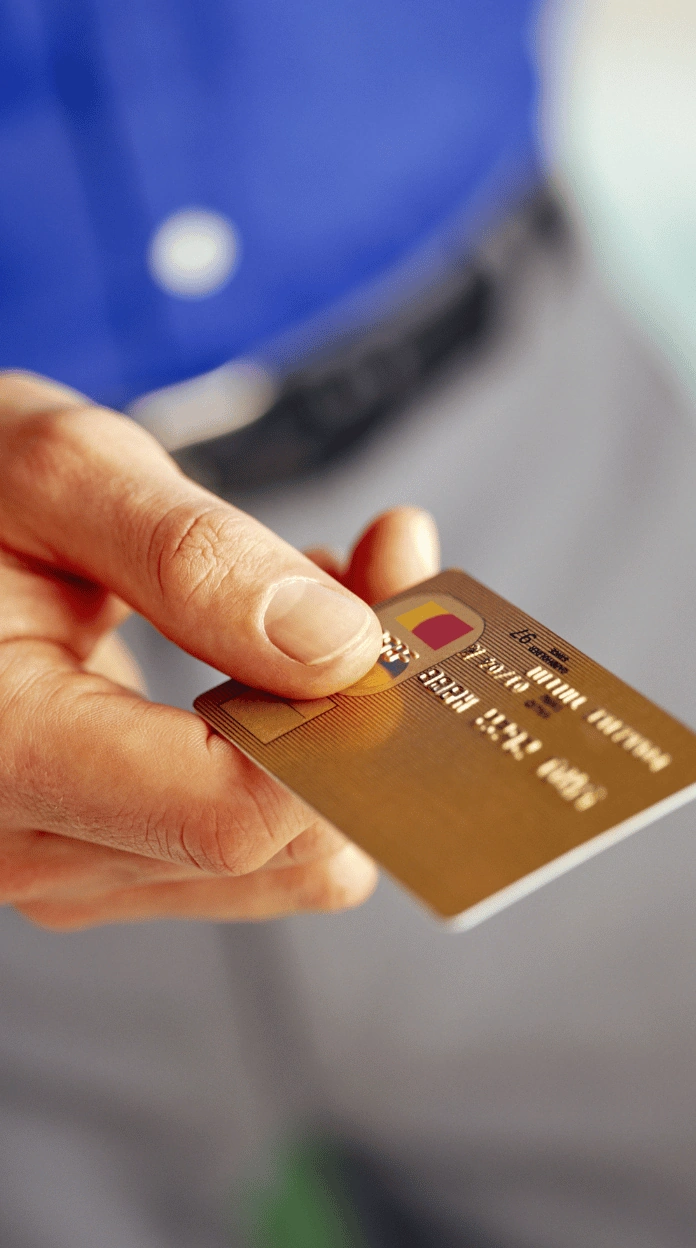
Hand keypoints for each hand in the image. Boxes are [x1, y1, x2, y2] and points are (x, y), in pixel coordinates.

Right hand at [0, 372, 439, 928]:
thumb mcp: (60, 476)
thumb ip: (193, 559)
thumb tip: (335, 648)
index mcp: (7, 750)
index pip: (232, 813)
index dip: (340, 727)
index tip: (394, 613)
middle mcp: (42, 841)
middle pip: (283, 841)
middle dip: (361, 705)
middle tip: (382, 568)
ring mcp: (80, 861)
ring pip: (293, 856)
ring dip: (338, 725)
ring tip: (320, 595)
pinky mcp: (111, 853)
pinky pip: (260, 841)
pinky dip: (302, 747)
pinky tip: (281, 652)